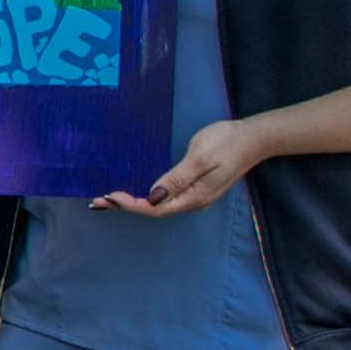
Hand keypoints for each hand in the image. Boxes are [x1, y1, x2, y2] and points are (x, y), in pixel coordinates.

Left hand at [99, 113, 268, 220]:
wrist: (253, 139)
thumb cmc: (227, 142)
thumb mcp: (200, 157)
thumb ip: (177, 178)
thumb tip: (153, 197)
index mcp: (194, 197)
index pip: (155, 209)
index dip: (130, 205)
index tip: (109, 195)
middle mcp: (193, 202)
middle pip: (154, 211)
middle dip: (125, 207)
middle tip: (97, 202)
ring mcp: (195, 196)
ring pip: (159, 206)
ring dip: (134, 203)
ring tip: (109, 199)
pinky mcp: (195, 188)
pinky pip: (166, 198)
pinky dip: (146, 197)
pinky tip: (136, 192)